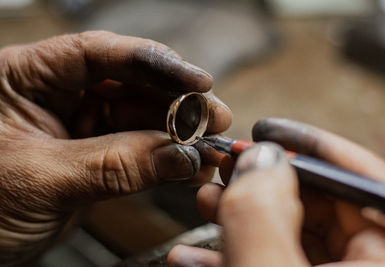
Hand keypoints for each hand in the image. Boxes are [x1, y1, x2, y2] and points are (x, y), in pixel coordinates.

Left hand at [0, 31, 230, 265]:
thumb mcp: (41, 179)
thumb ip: (113, 166)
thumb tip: (179, 157)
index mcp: (26, 78)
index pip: (96, 53)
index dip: (152, 62)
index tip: (196, 80)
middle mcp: (58, 95)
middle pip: (129, 85)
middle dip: (176, 103)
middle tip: (214, 118)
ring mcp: (81, 127)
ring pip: (141, 120)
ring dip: (178, 135)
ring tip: (210, 148)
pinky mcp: (96, 157)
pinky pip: (139, 151)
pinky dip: (166, 160)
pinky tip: (190, 166)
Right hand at [168, 118, 384, 266]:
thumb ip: (262, 214)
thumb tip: (260, 159)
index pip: (363, 184)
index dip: (313, 150)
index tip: (270, 132)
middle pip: (320, 208)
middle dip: (263, 182)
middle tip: (230, 166)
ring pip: (288, 235)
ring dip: (238, 216)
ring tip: (205, 200)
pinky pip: (271, 263)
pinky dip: (231, 255)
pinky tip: (194, 254)